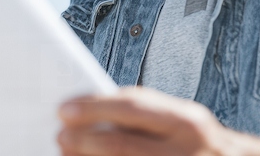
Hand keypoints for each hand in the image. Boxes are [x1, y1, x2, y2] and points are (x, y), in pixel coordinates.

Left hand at [57, 86, 259, 155]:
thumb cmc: (200, 145)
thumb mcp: (183, 123)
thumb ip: (147, 119)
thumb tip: (93, 115)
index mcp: (187, 122)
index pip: (133, 107)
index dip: (94, 107)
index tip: (64, 109)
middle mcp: (186, 149)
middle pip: (123, 144)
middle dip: (85, 140)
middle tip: (60, 134)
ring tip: (66, 152)